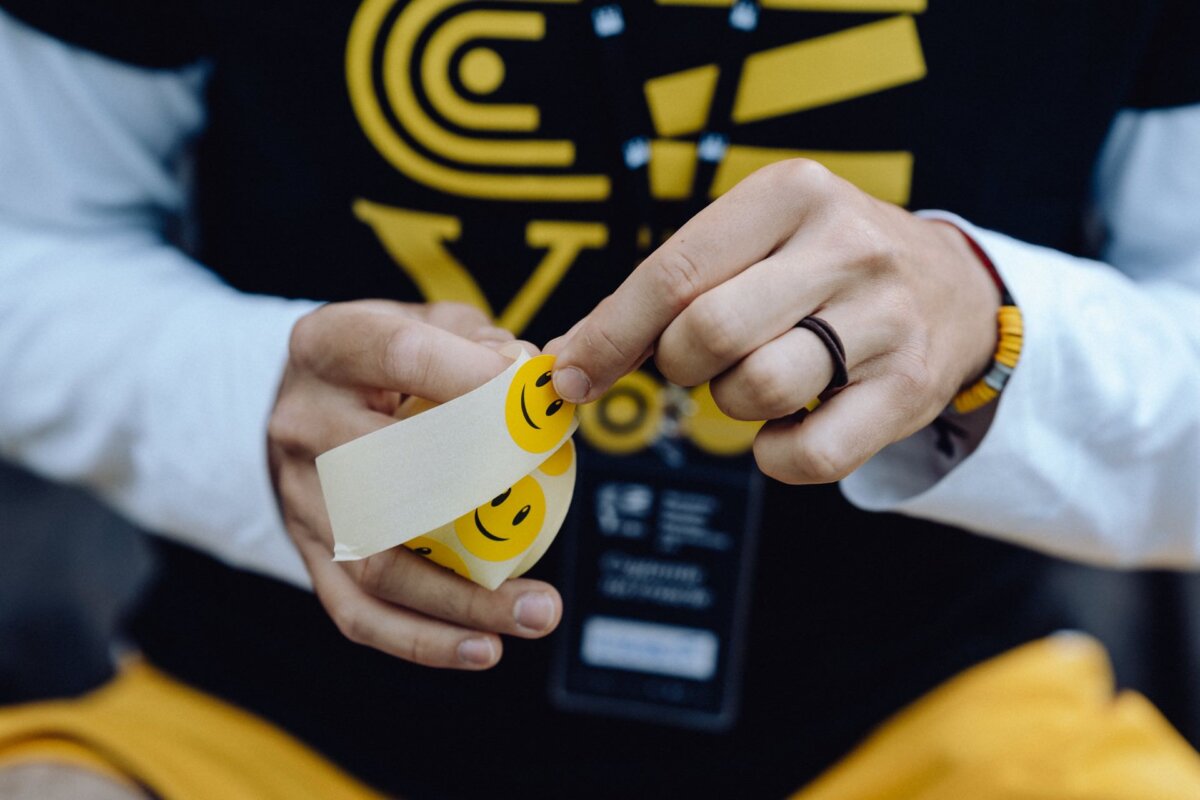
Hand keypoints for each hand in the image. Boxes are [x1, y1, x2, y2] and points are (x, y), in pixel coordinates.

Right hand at [269, 300, 561, 669]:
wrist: (280, 401)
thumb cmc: (373, 359)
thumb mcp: (414, 321)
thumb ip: (475, 339)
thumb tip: (533, 376)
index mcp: (329, 347)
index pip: (399, 354)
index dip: (469, 376)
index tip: (534, 402)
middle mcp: (303, 423)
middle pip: (388, 471)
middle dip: (482, 501)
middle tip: (554, 501)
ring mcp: (300, 496)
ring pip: (377, 563)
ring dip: (462, 602)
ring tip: (537, 614)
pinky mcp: (306, 552)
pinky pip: (357, 611)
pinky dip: (421, 639)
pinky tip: (482, 650)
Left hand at [546, 159, 999, 483]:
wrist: (953, 290)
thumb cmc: (825, 268)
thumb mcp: (757, 242)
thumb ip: (669, 287)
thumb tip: (570, 356)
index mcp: (791, 194)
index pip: (674, 272)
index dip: (610, 334)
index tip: (571, 375)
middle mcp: (844, 246)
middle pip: (707, 333)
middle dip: (679, 366)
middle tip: (700, 362)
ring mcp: (885, 318)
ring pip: (756, 389)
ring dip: (732, 403)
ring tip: (759, 379)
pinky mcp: (909, 388)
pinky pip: (810, 454)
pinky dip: (778, 456)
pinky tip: (789, 426)